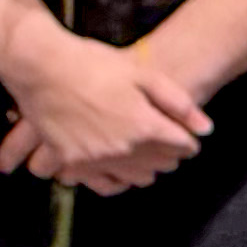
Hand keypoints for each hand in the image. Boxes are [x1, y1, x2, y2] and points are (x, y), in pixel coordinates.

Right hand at [0, 21, 211, 196]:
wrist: (42, 66)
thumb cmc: (93, 63)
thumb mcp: (142, 73)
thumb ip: (178, 102)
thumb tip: (205, 129)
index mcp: (144, 125)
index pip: (181, 145)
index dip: (187, 141)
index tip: (185, 137)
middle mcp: (123, 148)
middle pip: (160, 164)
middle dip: (168, 155)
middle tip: (165, 144)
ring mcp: (95, 158)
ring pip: (134, 178)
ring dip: (144, 169)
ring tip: (142, 157)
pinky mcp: (71, 161)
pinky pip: (100, 183)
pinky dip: (113, 181)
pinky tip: (115, 171)